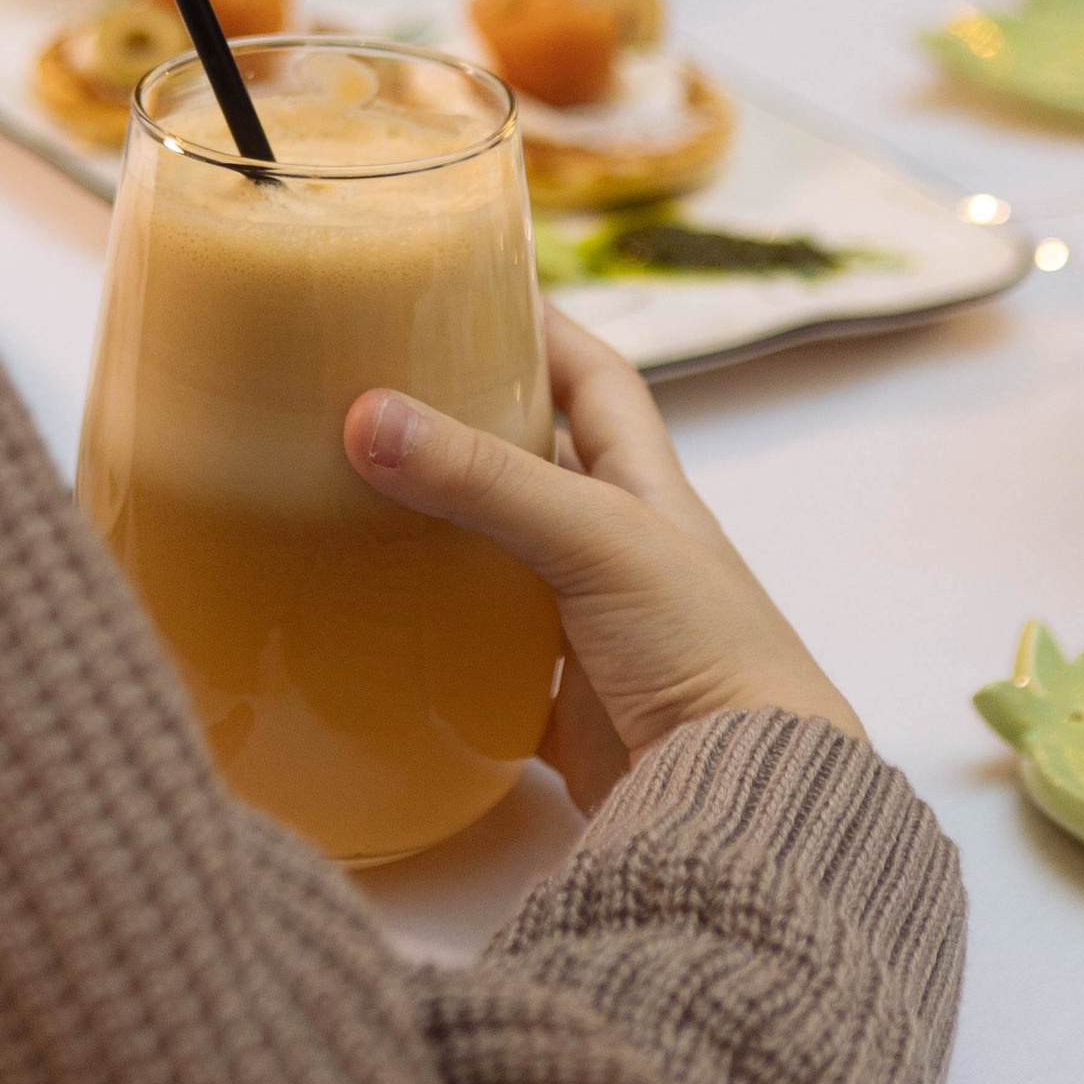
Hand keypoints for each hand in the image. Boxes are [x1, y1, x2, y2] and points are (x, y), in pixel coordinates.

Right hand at [344, 305, 861, 813]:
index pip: (595, 378)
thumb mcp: (595, 540)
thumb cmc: (698, 646)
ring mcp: (582, 625)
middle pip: (530, 462)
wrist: (743, 796)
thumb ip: (484, 481)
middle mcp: (614, 546)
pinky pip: (481, 656)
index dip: (542, 327)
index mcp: (644, 488)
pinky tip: (371, 621)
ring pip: (496, 557)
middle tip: (368, 391)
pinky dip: (433, 638)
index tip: (469, 286)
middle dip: (461, 424)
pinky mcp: (556, 702)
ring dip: (435, 531)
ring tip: (341, 495)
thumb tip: (365, 415)